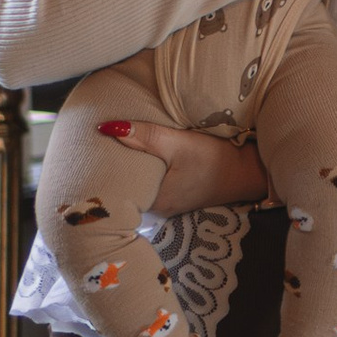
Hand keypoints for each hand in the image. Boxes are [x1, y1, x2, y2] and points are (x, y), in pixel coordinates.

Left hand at [96, 118, 268, 214]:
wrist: (250, 171)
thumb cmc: (216, 159)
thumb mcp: (180, 143)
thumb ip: (145, 135)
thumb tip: (107, 127)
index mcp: (155, 202)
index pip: (117, 192)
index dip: (101, 176)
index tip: (86, 159)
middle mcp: (158, 209)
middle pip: (126, 191)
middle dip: (112, 173)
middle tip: (94, 150)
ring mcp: (169, 205)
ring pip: (138, 189)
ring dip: (130, 173)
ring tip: (110, 151)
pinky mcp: (178, 196)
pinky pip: (151, 187)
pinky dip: (144, 174)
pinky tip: (140, 158)